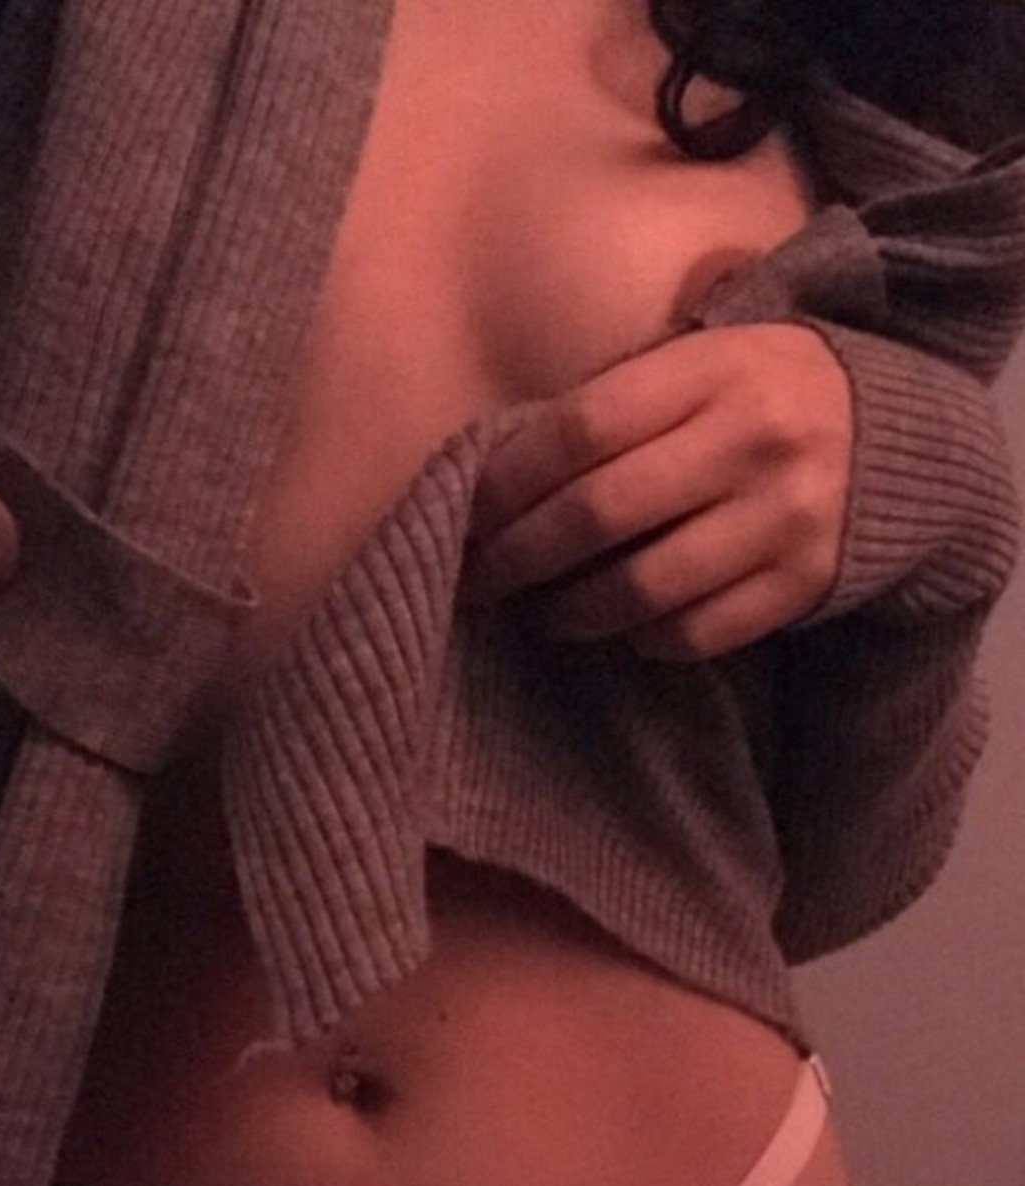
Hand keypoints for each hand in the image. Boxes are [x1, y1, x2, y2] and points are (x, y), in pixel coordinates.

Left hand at [470, 324, 852, 657]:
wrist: (906, 439)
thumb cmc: (766, 395)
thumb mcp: (706, 359)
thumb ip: (621, 397)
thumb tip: (504, 468)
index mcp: (712, 372)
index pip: (581, 429)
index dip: (508, 481)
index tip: (467, 516)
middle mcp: (751, 442)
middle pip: (600, 514)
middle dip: (522, 557)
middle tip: (481, 580)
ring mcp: (783, 519)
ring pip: (644, 588)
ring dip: (574, 611)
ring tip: (542, 613)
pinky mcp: (804, 584)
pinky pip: (699, 632)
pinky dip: (648, 639)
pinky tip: (624, 629)